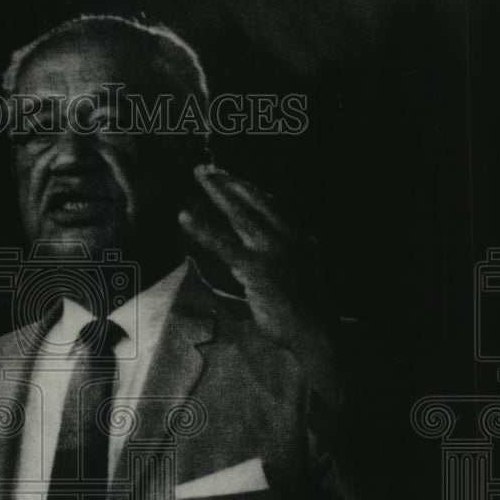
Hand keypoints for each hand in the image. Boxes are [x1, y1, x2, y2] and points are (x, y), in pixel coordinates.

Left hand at [179, 164, 338, 396]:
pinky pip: (223, 244)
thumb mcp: (287, 275)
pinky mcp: (257, 268)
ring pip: (240, 213)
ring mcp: (273, 251)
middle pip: (253, 200)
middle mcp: (288, 237)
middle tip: (204, 168)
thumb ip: (261, 262)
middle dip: (227, 181)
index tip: (227, 176)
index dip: (245, 188)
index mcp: (298, 235)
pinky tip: (183, 217)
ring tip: (198, 175)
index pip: (269, 203)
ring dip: (217, 191)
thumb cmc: (300, 308)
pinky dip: (202, 229)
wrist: (315, 330)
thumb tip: (235, 259)